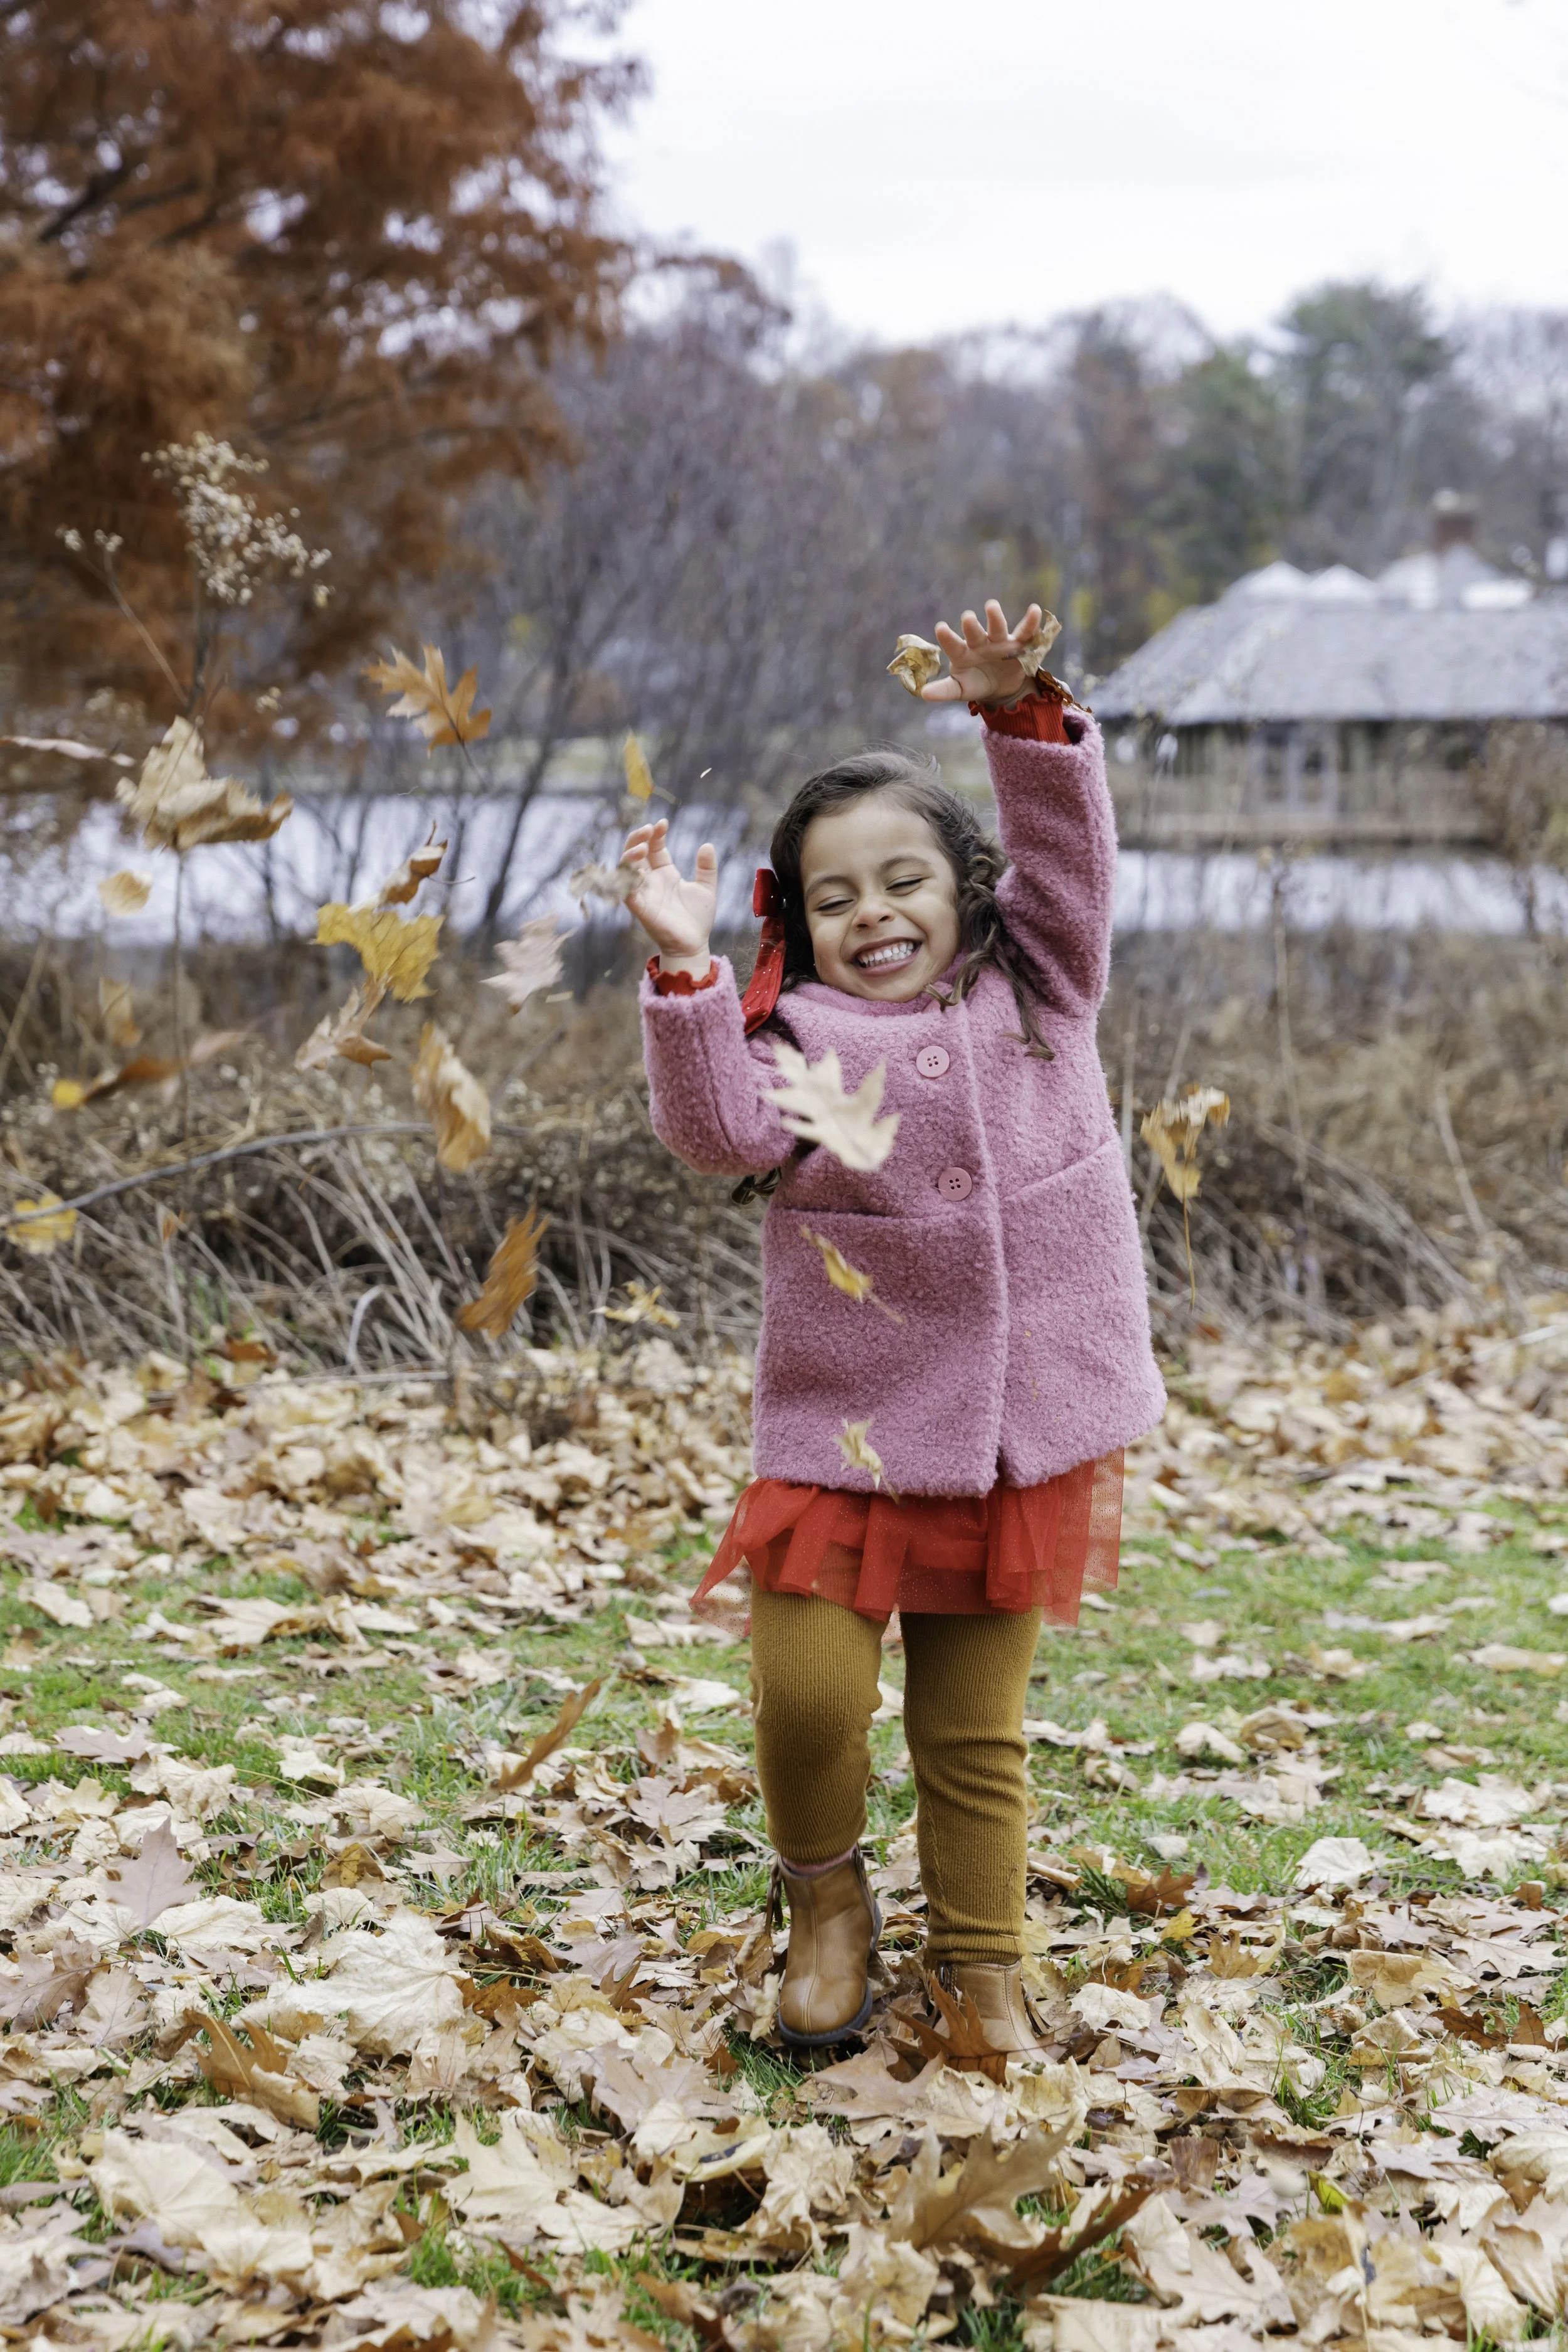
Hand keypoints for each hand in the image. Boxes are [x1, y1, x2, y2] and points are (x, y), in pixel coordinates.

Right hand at [621, 819, 717, 966]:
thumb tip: (707, 845)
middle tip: (648, 829)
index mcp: (665, 873)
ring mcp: (644, 894)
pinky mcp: (641, 909)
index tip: (663, 823)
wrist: (695, 944)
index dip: (656, 834)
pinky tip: (638, 871)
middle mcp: (651, 881)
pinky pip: (627, 893)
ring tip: (641, 847)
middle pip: (634, 853)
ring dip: (629, 856)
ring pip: (625, 870)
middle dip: (637, 838)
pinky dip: (628, 881)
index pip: (654, 847)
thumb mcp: (707, 888)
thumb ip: (706, 867)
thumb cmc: (698, 919)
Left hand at [922, 598, 1045, 704]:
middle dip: (971, 626)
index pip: (953, 645)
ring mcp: (999, 641)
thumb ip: (944, 690)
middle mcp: (980, 643)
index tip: (940, 628)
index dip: (947, 638)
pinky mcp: (1018, 644)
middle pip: (975, 633)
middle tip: (967, 618)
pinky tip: (1036, 610)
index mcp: (963, 653)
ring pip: (997, 628)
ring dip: (995, 618)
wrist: (1000, 686)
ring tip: (991, 606)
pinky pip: (1025, 632)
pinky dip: (1032, 622)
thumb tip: (923, 693)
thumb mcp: (960, 689)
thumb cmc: (975, 682)